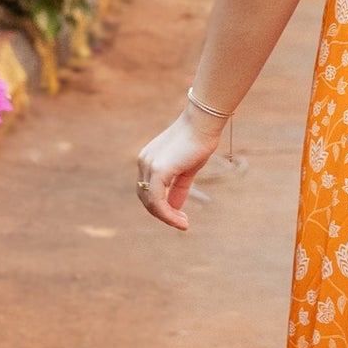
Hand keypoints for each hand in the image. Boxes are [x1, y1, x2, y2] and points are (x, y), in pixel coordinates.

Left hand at [136, 109, 220, 231]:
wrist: (203, 123)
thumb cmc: (198, 141)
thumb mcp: (187, 169)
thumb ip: (179, 188)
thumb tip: (175, 208)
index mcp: (148, 160)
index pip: (147, 190)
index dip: (161, 206)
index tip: (179, 217)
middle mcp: (144, 162)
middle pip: (146, 198)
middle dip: (163, 214)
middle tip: (182, 223)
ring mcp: (148, 165)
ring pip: (151, 202)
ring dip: (167, 217)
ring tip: (183, 224)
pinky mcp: (158, 170)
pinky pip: (157, 201)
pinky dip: (168, 214)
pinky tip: (181, 220)